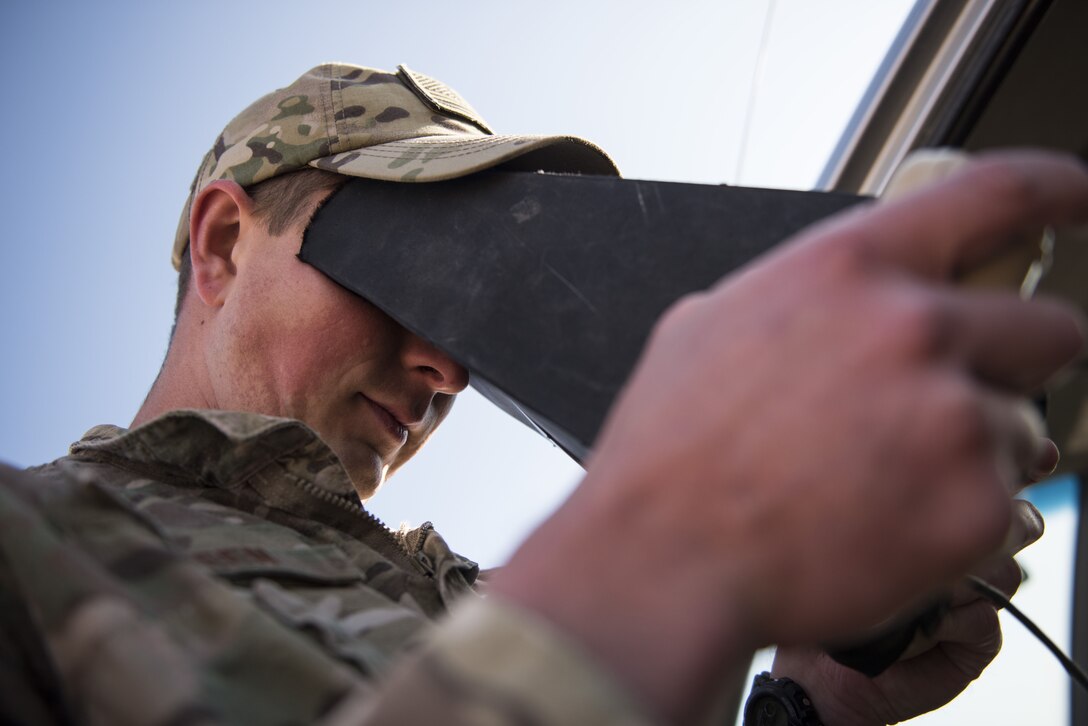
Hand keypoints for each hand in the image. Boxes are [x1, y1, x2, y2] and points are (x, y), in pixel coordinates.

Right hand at [492, 151, 1087, 722]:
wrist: (666, 562)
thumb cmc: (673, 454)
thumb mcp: (708, 329)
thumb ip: (795, 298)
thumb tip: (833, 301)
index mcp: (847, 270)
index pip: (996, 195)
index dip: (1058, 191)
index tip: (1081, 202)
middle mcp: (912, 328)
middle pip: (1048, 326)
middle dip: (1015, 363)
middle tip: (955, 400)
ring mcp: (952, 417)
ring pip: (1027, 425)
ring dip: (977, 450)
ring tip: (890, 483)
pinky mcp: (974, 505)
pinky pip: (1011, 503)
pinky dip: (963, 518)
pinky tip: (888, 526)